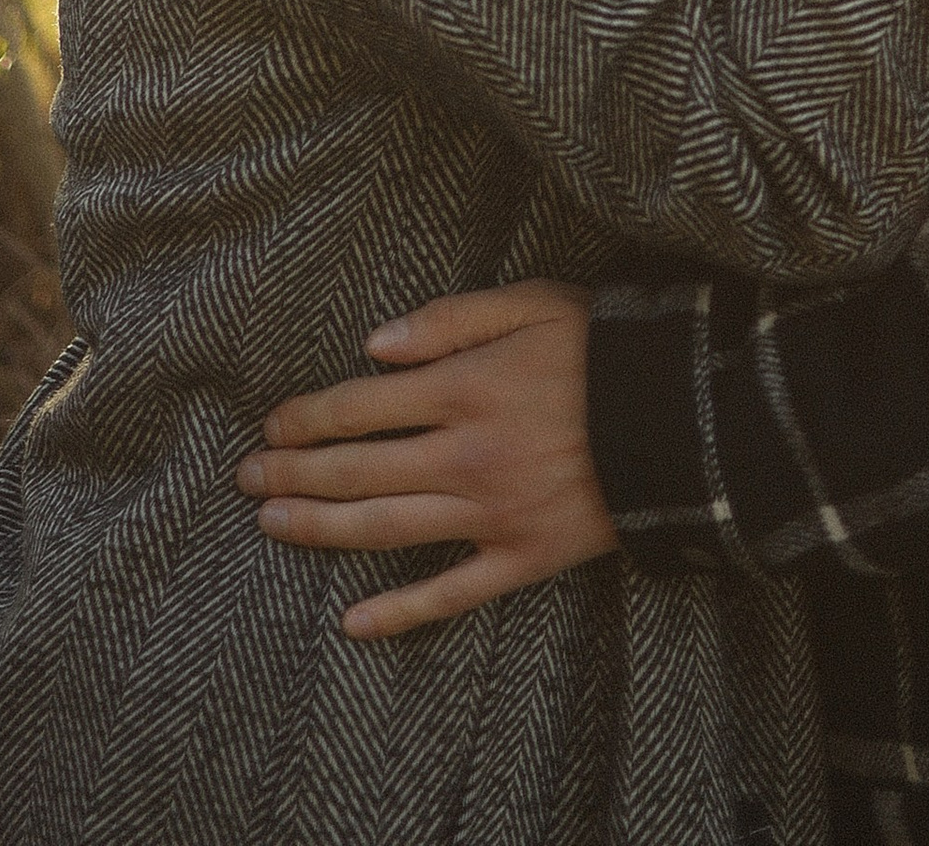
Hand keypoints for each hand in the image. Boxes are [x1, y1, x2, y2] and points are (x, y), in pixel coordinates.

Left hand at [236, 279, 613, 636]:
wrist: (683, 418)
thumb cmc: (603, 349)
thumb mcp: (531, 303)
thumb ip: (449, 321)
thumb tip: (375, 347)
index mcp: (464, 388)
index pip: (359, 407)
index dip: (306, 418)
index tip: (271, 425)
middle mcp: (465, 455)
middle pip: (358, 470)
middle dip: (293, 475)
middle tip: (245, 481)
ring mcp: (491, 514)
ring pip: (385, 528)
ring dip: (320, 530)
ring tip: (271, 527)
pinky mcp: (522, 557)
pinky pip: (451, 593)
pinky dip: (400, 612)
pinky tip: (353, 624)